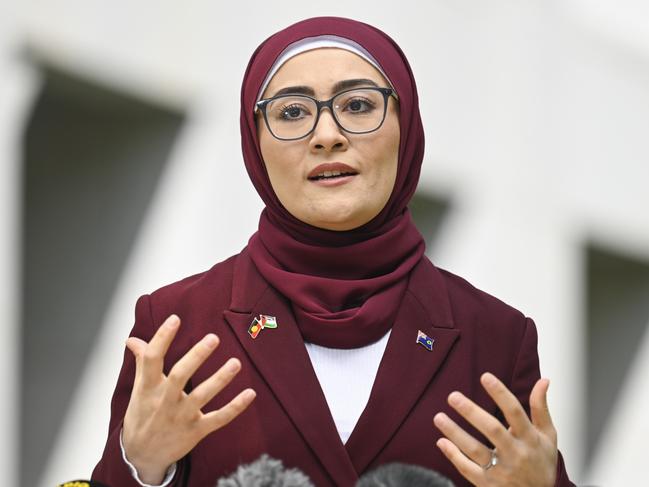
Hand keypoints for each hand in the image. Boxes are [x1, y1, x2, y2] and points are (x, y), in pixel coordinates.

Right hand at [122, 314, 255, 484]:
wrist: (142, 456)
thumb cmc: (142, 415)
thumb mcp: (139, 388)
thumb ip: (142, 362)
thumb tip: (133, 340)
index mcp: (149, 387)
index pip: (153, 359)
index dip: (162, 338)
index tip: (175, 318)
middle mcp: (165, 401)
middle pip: (180, 375)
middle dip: (196, 356)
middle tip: (213, 337)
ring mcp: (181, 417)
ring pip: (202, 396)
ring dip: (220, 379)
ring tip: (236, 362)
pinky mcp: (196, 431)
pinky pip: (218, 418)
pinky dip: (235, 407)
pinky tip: (250, 393)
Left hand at [433, 373, 556, 486]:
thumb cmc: (542, 463)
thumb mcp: (548, 435)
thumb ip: (541, 408)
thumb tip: (543, 381)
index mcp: (529, 438)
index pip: (515, 412)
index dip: (501, 394)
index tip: (485, 377)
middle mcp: (515, 454)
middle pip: (492, 430)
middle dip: (471, 412)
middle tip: (453, 396)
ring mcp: (501, 470)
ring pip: (475, 450)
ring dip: (455, 433)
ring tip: (438, 417)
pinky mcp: (488, 484)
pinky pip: (467, 469)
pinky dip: (453, 455)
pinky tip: (441, 441)